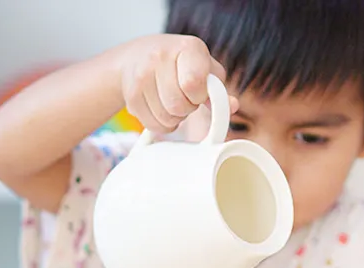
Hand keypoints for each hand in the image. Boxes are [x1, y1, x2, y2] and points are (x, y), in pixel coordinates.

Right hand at [117, 35, 238, 133]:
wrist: (137, 57)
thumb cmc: (180, 64)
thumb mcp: (203, 69)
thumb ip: (218, 89)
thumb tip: (232, 106)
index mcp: (188, 47)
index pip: (194, 83)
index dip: (198, 96)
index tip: (196, 91)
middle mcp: (160, 56)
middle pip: (179, 106)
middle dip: (186, 109)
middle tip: (183, 97)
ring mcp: (141, 75)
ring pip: (166, 119)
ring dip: (174, 118)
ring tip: (170, 100)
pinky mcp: (130, 95)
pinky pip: (153, 125)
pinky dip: (161, 123)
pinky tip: (159, 106)